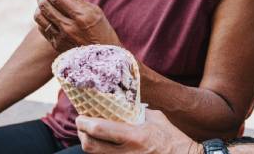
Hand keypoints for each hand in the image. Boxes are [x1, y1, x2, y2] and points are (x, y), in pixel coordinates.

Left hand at [34, 0, 120, 47]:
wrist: (103, 58)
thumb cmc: (102, 32)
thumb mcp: (95, 12)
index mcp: (80, 16)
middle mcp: (68, 27)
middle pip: (45, 6)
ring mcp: (60, 37)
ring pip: (40, 17)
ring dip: (38, 5)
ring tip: (42, 0)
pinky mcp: (56, 45)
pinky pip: (42, 28)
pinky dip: (42, 18)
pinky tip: (46, 14)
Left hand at [76, 110, 202, 153]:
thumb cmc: (172, 138)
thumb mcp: (156, 118)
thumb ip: (137, 112)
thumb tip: (122, 103)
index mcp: (135, 136)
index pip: (99, 129)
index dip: (84, 123)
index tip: (81, 116)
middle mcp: (127, 153)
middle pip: (90, 146)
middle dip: (81, 134)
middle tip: (82, 125)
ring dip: (89, 144)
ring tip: (90, 134)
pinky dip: (101, 152)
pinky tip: (103, 144)